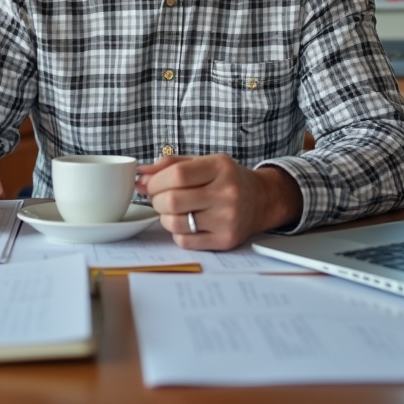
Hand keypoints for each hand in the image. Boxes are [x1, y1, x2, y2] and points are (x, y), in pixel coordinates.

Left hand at [136, 154, 301, 250]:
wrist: (262, 200)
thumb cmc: (227, 179)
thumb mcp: (204, 162)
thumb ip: (171, 165)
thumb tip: (141, 174)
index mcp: (220, 168)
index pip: (177, 174)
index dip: (155, 181)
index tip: (149, 183)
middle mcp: (227, 193)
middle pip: (173, 200)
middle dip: (156, 200)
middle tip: (160, 197)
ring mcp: (227, 219)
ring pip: (175, 223)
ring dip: (164, 217)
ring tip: (172, 210)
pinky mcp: (225, 240)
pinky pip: (185, 240)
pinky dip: (177, 232)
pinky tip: (185, 222)